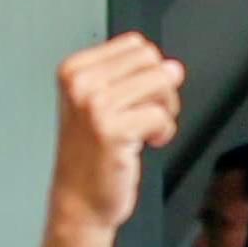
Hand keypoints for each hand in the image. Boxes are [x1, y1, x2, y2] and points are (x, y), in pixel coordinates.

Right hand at [48, 33, 185, 239]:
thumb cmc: (92, 156)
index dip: (148, 71)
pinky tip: (147, 144)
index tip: (139, 96)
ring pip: (160, 83)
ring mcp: (94, 106)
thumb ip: (134, 79)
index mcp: (74, 70)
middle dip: (161, 87)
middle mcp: (81, 84)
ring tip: (149, 129)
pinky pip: (161, 116)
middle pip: (151, 60)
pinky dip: (164, 132)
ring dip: (165, 109)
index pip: (134, 44)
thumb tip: (173, 67)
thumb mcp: (103, 105)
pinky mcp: (112, 130)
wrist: (79, 201)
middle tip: (149, 114)